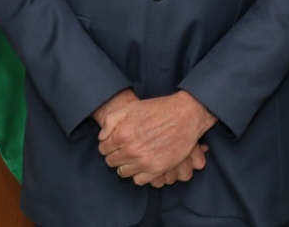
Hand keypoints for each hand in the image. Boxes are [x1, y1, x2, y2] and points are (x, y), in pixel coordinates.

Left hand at [98, 90, 216, 185]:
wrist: (186, 114)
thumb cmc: (158, 109)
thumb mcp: (131, 107)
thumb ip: (111, 121)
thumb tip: (102, 137)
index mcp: (122, 134)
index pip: (103, 149)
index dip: (109, 145)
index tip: (117, 142)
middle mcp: (130, 150)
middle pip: (112, 162)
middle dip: (116, 155)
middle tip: (127, 148)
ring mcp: (143, 161)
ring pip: (123, 172)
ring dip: (126, 165)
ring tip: (136, 156)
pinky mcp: (156, 169)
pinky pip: (138, 180)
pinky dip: (139, 174)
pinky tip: (144, 163)